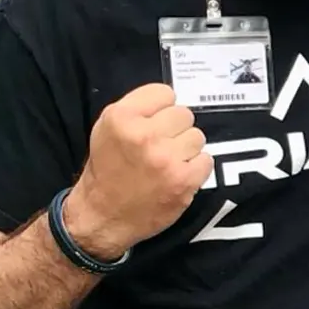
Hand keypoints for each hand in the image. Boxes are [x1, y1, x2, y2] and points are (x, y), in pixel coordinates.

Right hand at [62, 83, 212, 258]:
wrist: (102, 215)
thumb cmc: (107, 170)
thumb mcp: (106, 129)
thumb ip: (137, 109)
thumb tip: (171, 100)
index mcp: (120, 117)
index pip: (164, 93)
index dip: (161, 108)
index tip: (153, 123)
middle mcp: (143, 134)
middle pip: (184, 114)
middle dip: (175, 129)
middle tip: (160, 146)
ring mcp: (165, 158)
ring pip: (197, 136)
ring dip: (186, 149)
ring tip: (168, 162)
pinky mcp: (183, 180)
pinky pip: (206, 160)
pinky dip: (195, 168)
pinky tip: (178, 175)